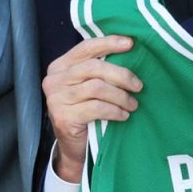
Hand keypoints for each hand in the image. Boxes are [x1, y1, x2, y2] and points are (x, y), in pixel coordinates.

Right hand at [43, 35, 141, 183]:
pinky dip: (115, 110)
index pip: (85, 48)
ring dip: (121, 96)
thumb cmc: (86, 113)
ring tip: (133, 104)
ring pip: (97, 87)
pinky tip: (123, 115)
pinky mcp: (63, 117)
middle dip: (121, 75)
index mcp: (60, 67)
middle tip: (138, 86)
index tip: (131, 43)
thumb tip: (130, 50)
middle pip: (94, 67)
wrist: (74, 148)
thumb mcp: (89, 87)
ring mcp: (56, 99)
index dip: (109, 43)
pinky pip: (96, 107)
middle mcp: (54, 80)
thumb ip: (99, 70)